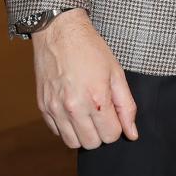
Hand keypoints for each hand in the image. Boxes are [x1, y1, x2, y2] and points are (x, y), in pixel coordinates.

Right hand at [32, 8, 137, 149]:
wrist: (59, 32)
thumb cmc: (90, 49)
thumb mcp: (116, 72)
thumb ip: (126, 106)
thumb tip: (132, 134)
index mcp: (96, 98)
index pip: (111, 135)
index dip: (117, 125)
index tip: (114, 112)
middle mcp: (74, 107)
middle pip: (92, 143)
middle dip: (101, 131)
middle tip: (101, 112)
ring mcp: (55, 109)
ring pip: (73, 143)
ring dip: (83, 133)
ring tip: (87, 113)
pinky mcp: (43, 107)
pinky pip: (57, 132)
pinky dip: (67, 127)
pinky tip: (73, 109)